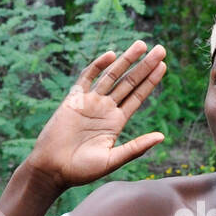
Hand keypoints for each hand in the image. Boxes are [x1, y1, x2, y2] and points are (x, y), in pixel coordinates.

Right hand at [22, 41, 166, 188]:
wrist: (52, 169)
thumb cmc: (82, 170)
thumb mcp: (113, 159)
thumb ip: (136, 147)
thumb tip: (162, 136)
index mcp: (116, 122)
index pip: (137, 97)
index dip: (150, 81)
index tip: (163, 66)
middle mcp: (105, 109)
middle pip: (129, 82)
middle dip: (144, 66)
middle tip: (161, 49)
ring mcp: (90, 102)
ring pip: (111, 76)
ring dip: (126, 60)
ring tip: (142, 44)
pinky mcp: (73, 99)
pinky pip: (86, 78)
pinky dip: (98, 66)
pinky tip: (111, 56)